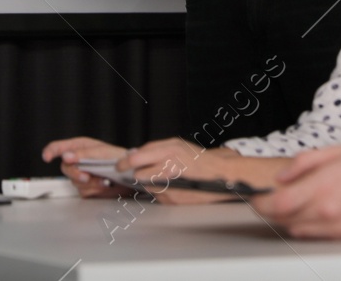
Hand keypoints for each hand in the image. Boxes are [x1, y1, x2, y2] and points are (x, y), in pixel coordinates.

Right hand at [42, 136, 128, 197]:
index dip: (50, 151)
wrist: (131, 175)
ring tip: (103, 179)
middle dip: (75, 173)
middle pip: (65, 167)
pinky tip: (103, 184)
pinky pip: (83, 191)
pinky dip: (94, 189)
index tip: (47, 157)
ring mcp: (82, 174)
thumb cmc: (119, 158)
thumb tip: (65, 156)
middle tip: (86, 176)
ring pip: (74, 182)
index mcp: (80, 147)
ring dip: (89, 182)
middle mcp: (78, 160)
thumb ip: (83, 154)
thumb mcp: (101, 152)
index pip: (58, 147)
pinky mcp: (87, 187)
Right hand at [122, 138, 239, 204]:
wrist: (222, 171)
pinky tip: (141, 156)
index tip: (129, 181)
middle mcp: (172, 154)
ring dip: (135, 155)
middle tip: (118, 168)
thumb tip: (144, 185)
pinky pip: (155, 144)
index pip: (143, 173)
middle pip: (140, 155)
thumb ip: (158, 191)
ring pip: (146, 147)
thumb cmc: (205, 187)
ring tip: (126, 162)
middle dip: (127, 163)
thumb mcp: (179, 198)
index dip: (135, 179)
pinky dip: (146, 150)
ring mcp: (174, 145)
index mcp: (172, 169)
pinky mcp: (176, 141)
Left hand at [251, 146, 340, 238]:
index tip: (256, 195)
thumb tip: (282, 176)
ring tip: (295, 202)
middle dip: (271, 209)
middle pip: (281, 219)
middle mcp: (323, 212)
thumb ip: (304, 162)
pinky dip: (304, 225)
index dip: (259, 201)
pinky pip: (312, 236)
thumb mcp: (337, 152)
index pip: (276, 204)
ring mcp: (332, 228)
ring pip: (294, 229)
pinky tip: (311, 212)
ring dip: (287, 218)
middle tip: (271, 197)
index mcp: (321, 188)